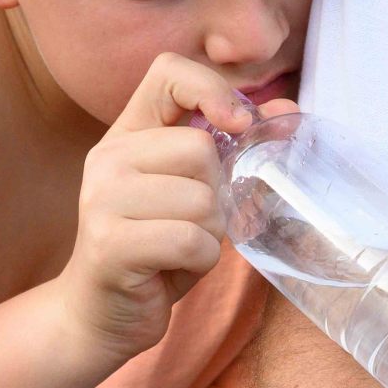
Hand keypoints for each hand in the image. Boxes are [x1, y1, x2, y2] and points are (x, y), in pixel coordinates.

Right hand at [55, 53, 259, 360]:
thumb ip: (231, 152)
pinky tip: (172, 269)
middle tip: (192, 224)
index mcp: (127, 134)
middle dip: (217, 195)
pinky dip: (199, 262)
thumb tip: (288, 115)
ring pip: (201, 199)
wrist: (99, 315)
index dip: (213, 89)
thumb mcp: (194, 193)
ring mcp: (102, 199)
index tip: (239, 125)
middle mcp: (108, 158)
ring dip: (210, 234)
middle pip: (200, 148)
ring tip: (179, 249)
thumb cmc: (155, 250)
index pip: (168, 72)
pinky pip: (191, 240)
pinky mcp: (110, 243)